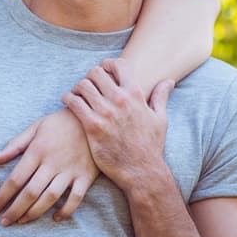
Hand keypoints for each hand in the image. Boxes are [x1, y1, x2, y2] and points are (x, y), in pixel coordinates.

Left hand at [0, 109, 98, 224]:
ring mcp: (70, 170)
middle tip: (4, 222)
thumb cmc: (60, 123)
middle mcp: (52, 162)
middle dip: (15, 210)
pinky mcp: (85, 176)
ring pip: (50, 198)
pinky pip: (76, 198)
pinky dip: (66, 211)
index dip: (2, 196)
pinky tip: (55, 217)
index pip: (15, 178)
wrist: (92, 118)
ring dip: (34, 213)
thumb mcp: (36, 127)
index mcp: (37, 150)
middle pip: (30, 192)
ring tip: (22, 222)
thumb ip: (15, 145)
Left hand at [62, 58, 174, 192]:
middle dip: (90, 76)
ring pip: (82, 85)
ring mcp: (105, 113)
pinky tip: (68, 102)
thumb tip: (168, 81)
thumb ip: (161, 97)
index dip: (108, 64)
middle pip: (96, 72)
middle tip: (88, 84)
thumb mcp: (160, 119)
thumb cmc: (151, 146)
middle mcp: (120, 100)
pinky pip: (74, 103)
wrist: (142, 172)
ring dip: (77, 87)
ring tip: (77, 94)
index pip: (118, 64)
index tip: (103, 70)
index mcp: (136, 94)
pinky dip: (68, 98)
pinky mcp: (92, 126)